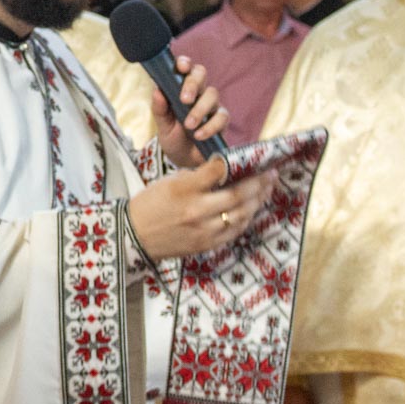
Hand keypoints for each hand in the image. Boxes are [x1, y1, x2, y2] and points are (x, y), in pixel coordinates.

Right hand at [126, 157, 271, 261]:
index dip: (238, 163)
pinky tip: (252, 210)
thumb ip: (197, 177)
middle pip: (238, 194)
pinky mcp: (206, 245)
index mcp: (185, 189)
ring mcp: (204, 230)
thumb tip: (224, 172)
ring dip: (258, 201)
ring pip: (241, 214)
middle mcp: (197, 210)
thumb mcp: (170, 182)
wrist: (134, 235)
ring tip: (266, 191)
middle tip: (270, 174)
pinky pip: (234, 231)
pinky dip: (246, 219)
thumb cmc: (151, 204)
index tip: (251, 158)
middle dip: (258, 183)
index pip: (218, 171)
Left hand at [152, 55, 228, 168]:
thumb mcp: (162, 125)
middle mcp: (198, 92)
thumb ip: (159, 108)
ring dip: (200, 109)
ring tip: (189, 125)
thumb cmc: (173, 137)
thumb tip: (157, 90)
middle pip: (201, 74)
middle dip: (193, 84)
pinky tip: (199, 135)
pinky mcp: (221, 121)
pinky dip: (210, 126)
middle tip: (184, 100)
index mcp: (181, 88)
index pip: (185, 68)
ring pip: (212, 94)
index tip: (180, 67)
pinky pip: (221, 117)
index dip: (184, 63)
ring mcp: (211, 105)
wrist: (184, 160)